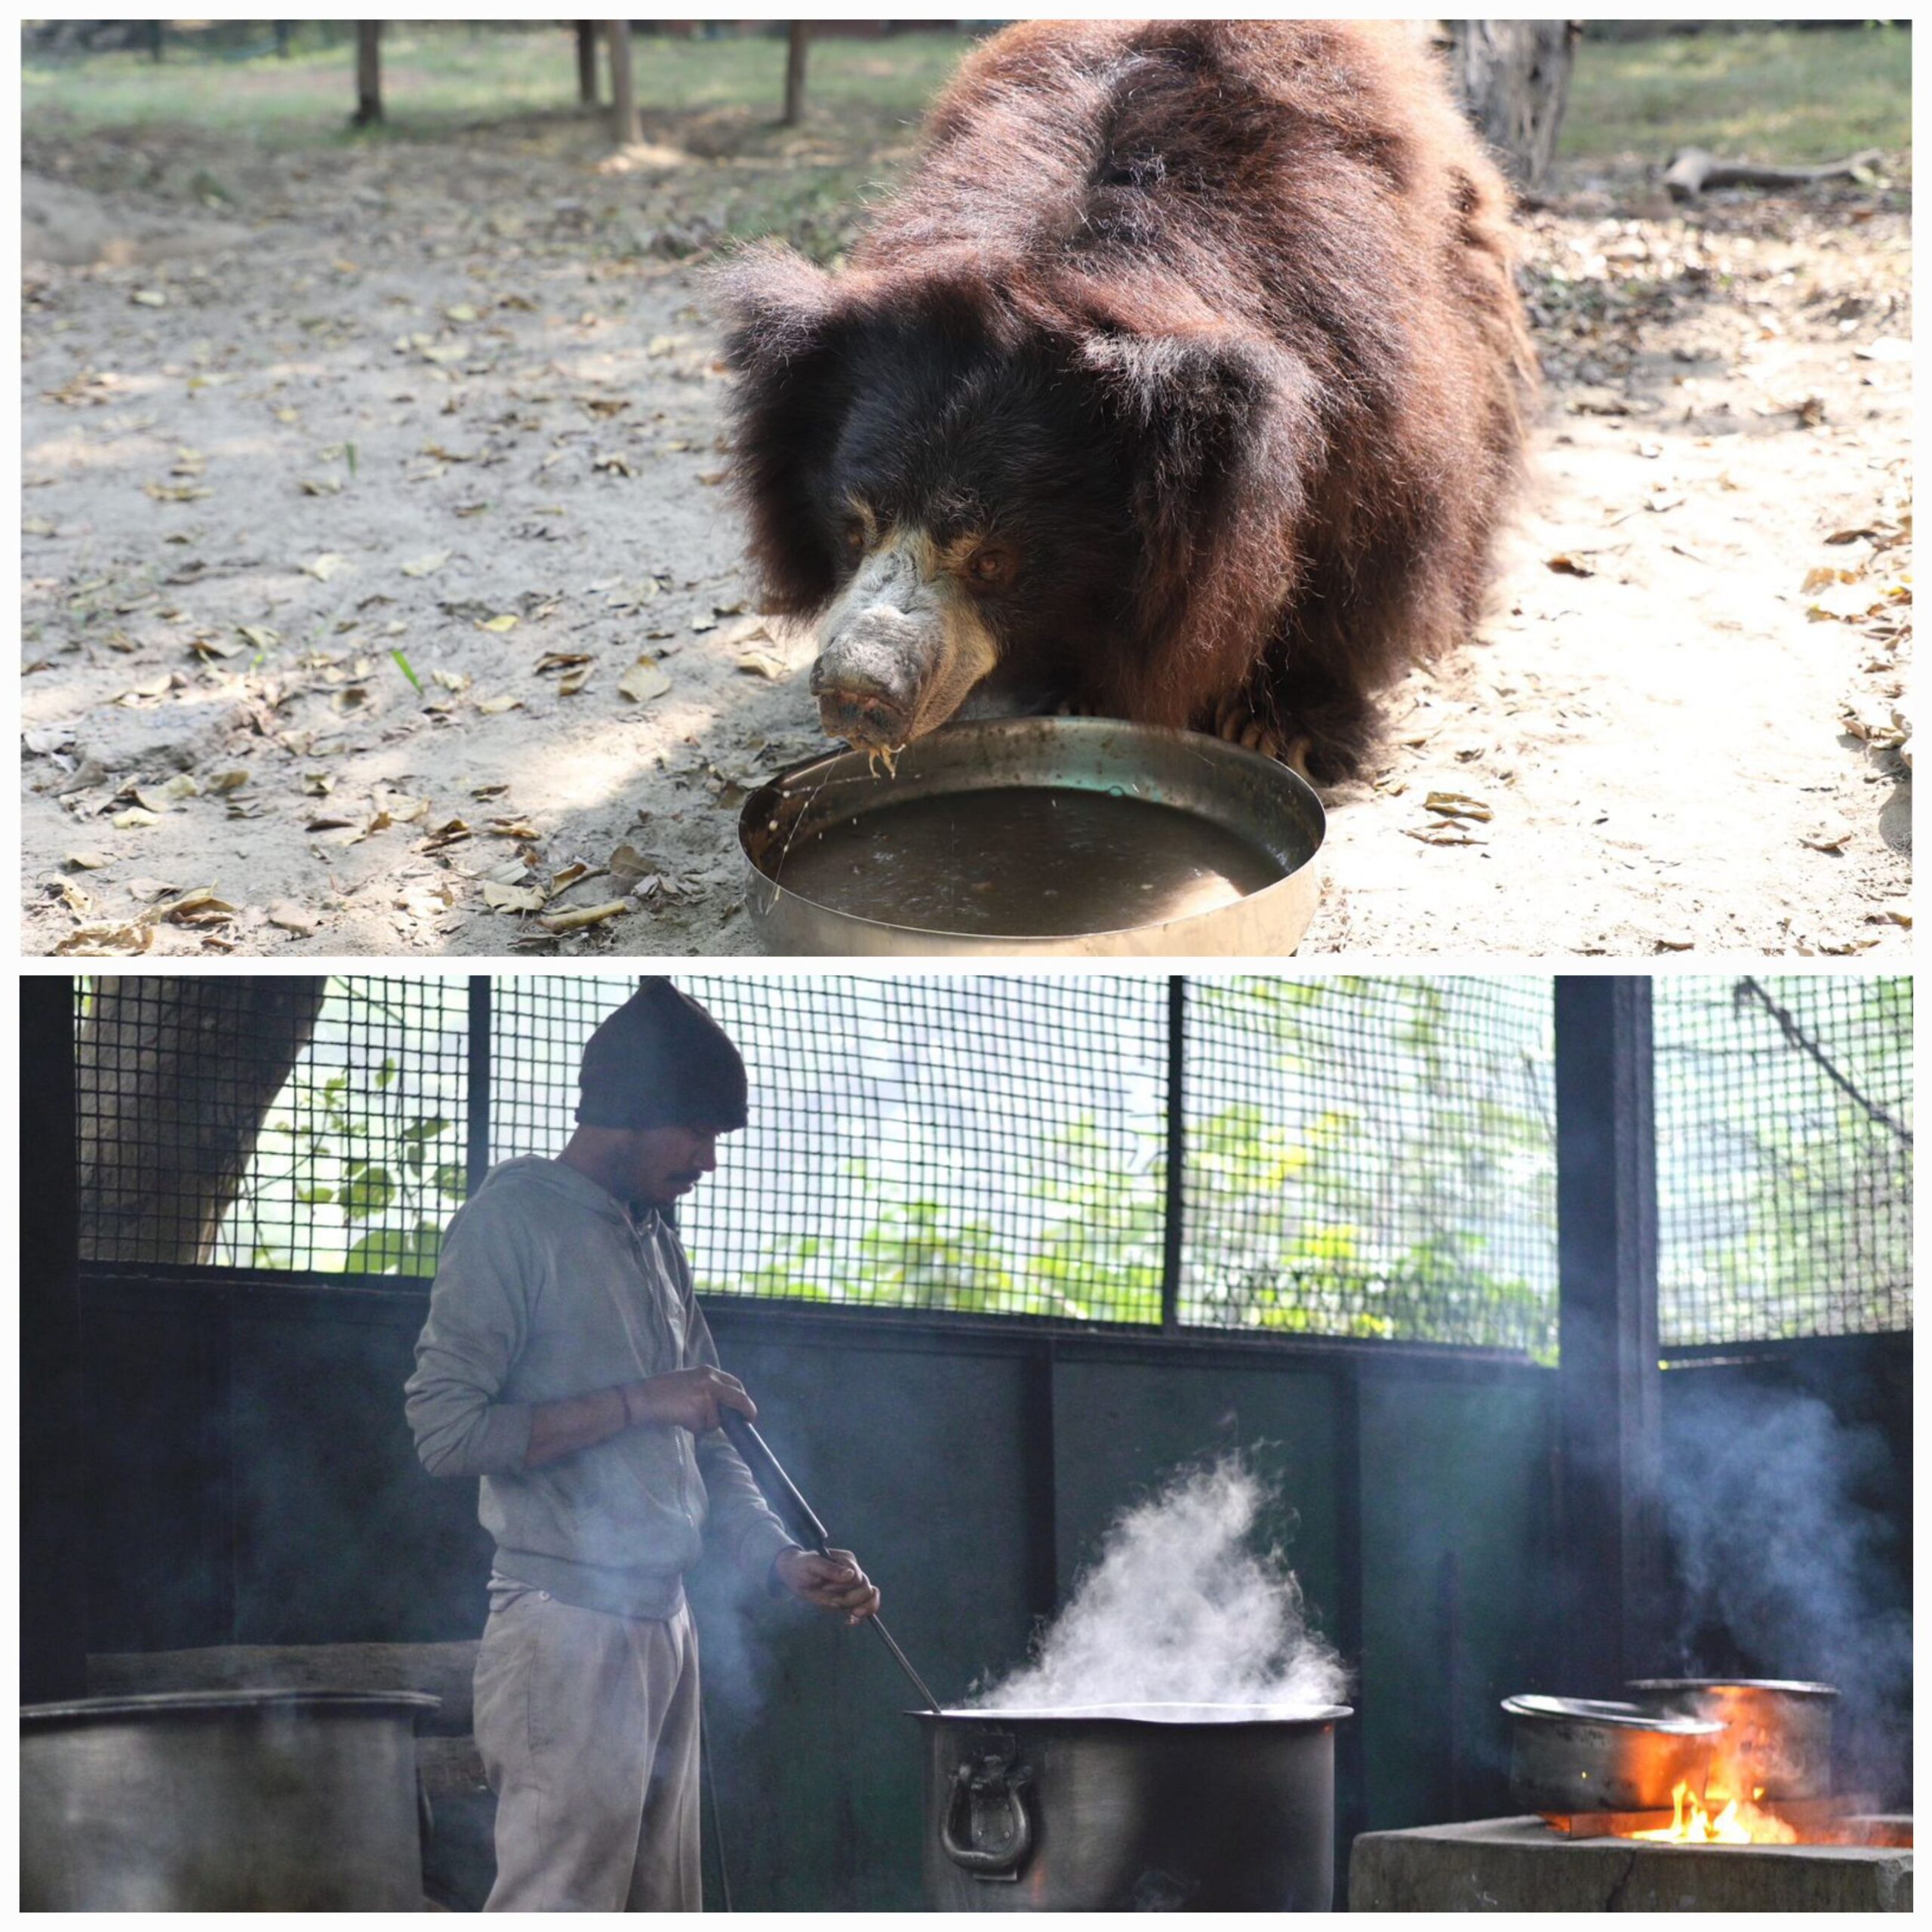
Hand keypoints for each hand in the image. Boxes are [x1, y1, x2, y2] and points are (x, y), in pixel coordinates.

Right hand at [627, 1366, 755, 1435]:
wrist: (641, 1398)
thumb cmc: (661, 1391)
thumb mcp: (690, 1381)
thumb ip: (707, 1389)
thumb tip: (723, 1406)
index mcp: (709, 1371)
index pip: (735, 1384)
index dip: (743, 1398)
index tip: (745, 1409)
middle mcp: (710, 1380)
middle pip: (739, 1399)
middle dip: (746, 1411)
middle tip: (747, 1421)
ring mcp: (705, 1395)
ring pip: (717, 1419)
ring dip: (705, 1424)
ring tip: (685, 1416)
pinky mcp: (698, 1411)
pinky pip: (703, 1428)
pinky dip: (694, 1428)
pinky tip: (681, 1420)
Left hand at [776, 1547, 880, 1624]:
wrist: (795, 1574)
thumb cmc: (802, 1567)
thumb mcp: (811, 1565)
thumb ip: (829, 1569)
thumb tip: (850, 1575)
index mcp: (846, 1560)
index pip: (856, 1577)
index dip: (843, 1587)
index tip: (824, 1588)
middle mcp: (854, 1571)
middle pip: (866, 1589)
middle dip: (849, 1599)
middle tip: (831, 1601)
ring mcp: (854, 1585)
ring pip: (871, 1597)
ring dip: (859, 1608)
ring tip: (848, 1615)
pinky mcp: (851, 1597)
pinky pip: (866, 1606)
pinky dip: (862, 1615)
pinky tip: (850, 1621)